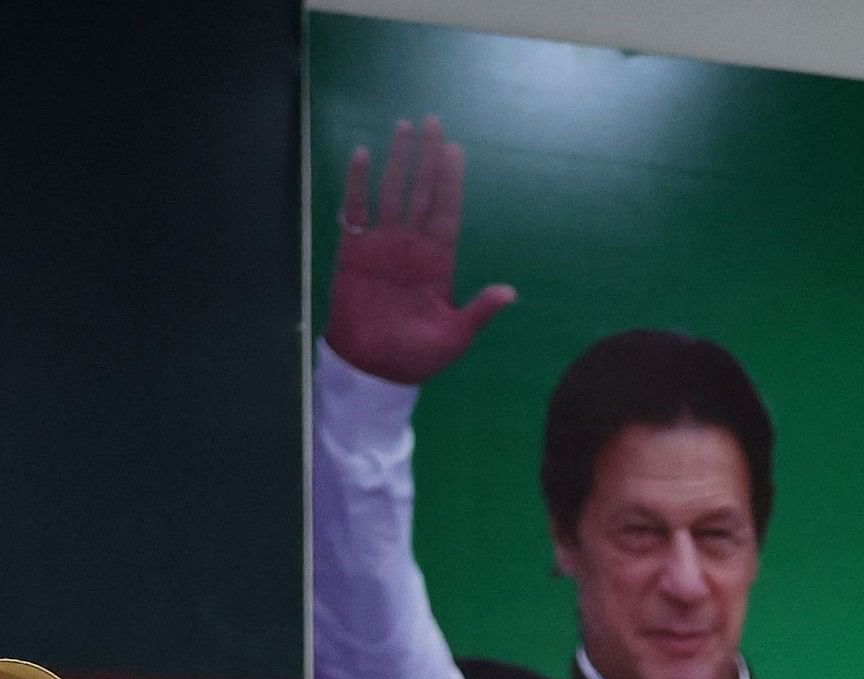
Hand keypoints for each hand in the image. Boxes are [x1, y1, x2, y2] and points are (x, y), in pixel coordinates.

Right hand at [324, 117, 515, 385]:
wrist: (373, 370)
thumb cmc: (416, 357)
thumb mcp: (455, 336)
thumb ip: (478, 311)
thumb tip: (510, 292)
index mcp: (438, 262)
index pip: (446, 211)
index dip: (450, 181)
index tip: (455, 150)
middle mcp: (412, 246)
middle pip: (421, 192)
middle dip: (427, 158)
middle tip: (432, 122)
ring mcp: (382, 246)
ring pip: (392, 193)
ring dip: (398, 161)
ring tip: (403, 128)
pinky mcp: (353, 252)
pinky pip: (355, 211)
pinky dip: (357, 184)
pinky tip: (362, 156)